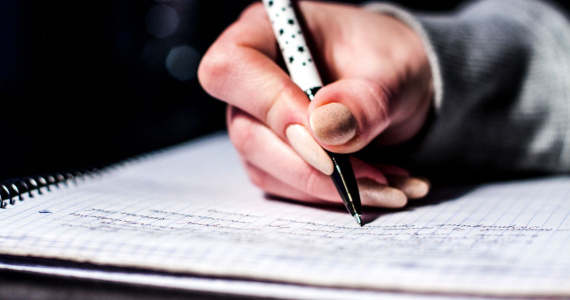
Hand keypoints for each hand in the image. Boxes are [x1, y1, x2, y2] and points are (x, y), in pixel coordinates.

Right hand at [199, 1, 431, 207]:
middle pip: (247, 131)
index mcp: (267, 32)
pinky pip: (288, 187)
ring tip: (390, 185)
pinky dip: (332, 194)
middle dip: (312, 165)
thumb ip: (365, 99)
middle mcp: (251, 79)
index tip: (326, 135)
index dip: (272, 106)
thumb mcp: (395, 71)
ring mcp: (256, 121)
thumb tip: (327, 128)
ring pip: (267, 168)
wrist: (397, 85)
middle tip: (376, 179)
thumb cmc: (390, 61)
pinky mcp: (270, 155)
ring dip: (328, 187)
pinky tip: (375, 185)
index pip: (232, 68)